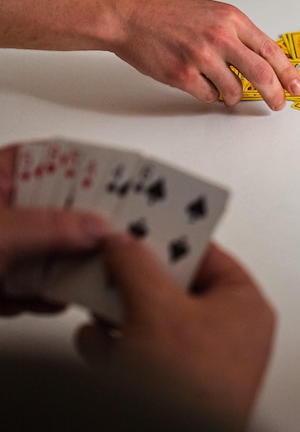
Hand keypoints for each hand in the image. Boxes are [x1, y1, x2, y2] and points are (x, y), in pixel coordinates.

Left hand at [0, 146, 109, 315]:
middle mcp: (1, 210)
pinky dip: (43, 294)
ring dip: (69, 266)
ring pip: (47, 249)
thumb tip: (99, 226)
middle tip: (119, 232)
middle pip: (58, 207)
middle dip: (87, 226)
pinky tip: (54, 301)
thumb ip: (48, 227)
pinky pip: (29, 283)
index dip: (92, 168)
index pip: (55, 159)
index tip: (125, 182)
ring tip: (97, 274)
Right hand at [75, 234, 275, 429]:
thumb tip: (125, 242)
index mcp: (247, 305)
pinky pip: (149, 356)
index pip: (207, 255)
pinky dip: (121, 346)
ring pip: (159, 323)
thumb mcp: (156, 310)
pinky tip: (97, 341)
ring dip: (124, 311)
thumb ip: (137, 267)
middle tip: (114, 263)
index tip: (141, 228)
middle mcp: (235, 333)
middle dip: (138, 280)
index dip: (169, 239)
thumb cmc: (193, 390)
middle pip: (179, 288)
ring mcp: (209, 365)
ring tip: (99, 299)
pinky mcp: (182, 390)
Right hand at [112, 0, 299, 109]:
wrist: (132, 17)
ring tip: (225, 88)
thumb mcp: (215, 14)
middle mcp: (220, 37)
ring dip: (234, 95)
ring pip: (234, 89)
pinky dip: (209, 94)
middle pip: (261, 73)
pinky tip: (201, 83)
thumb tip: (266, 60)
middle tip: (278, 104)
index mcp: (232, 20)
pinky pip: (209, 96)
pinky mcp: (183, 74)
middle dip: (274, 94)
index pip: (271, 51)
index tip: (297, 86)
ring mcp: (201, 56)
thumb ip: (240, 35)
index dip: (288, 72)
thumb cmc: (170, 16)